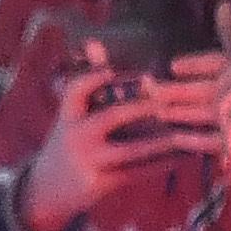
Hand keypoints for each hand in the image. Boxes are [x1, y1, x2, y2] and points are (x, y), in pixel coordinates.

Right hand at [18, 47, 215, 230]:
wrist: (47, 190)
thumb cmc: (68, 143)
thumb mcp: (71, 115)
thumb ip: (87, 81)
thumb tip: (93, 41)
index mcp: (68, 115)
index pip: (77, 89)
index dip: (97, 77)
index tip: (117, 69)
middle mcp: (76, 136)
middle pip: (112, 116)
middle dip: (143, 106)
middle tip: (168, 98)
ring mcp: (89, 161)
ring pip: (132, 149)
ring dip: (162, 141)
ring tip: (184, 132)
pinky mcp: (101, 183)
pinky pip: (137, 172)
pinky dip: (161, 164)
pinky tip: (181, 157)